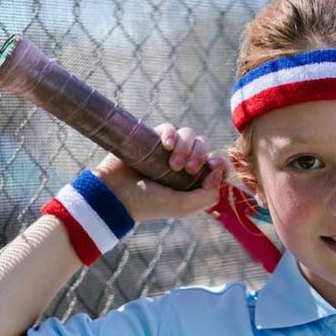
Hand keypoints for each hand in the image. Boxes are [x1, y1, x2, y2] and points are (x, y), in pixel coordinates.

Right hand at [91, 123, 226, 222]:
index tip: (213, 166)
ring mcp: (168, 151)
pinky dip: (171, 134)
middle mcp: (183, 164)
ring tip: (173, 163)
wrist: (116, 194)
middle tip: (188, 170)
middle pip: (204, 146)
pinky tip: (166, 146)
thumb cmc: (149, 204)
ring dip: (186, 146)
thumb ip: (208, 195)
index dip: (219, 162)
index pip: (216, 165)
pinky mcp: (153, 139)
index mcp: (193, 181)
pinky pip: (169, 128)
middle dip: (200, 155)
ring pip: (189, 135)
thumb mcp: (183, 207)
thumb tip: (219, 170)